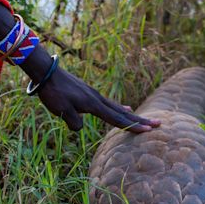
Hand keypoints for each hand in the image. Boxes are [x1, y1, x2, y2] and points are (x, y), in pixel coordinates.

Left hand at [36, 66, 161, 132]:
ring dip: (132, 115)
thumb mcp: (61, 110)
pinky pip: (109, 103)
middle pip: (123, 113)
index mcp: (93, 104)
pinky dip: (120, 108)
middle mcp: (98, 99)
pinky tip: (124, 108)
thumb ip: (74, 122)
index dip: (132, 127)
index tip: (148, 131)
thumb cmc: (53, 92)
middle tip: (158, 124)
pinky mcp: (89, 93)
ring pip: (117, 108)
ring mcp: (94, 95)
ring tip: (145, 120)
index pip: (116, 119)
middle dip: (140, 120)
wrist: (46, 72)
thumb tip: (81, 127)